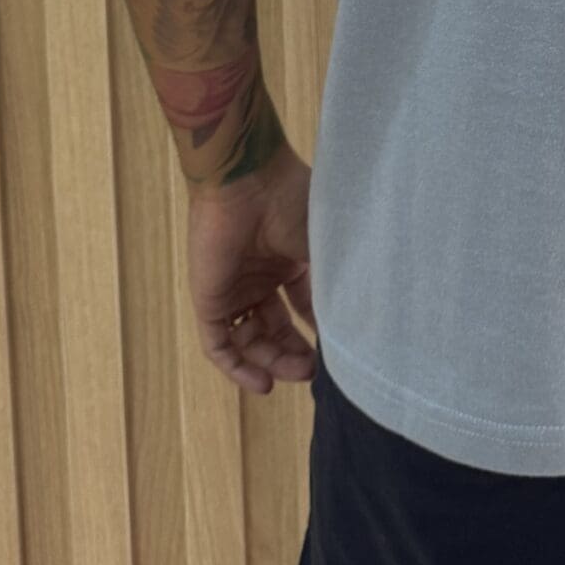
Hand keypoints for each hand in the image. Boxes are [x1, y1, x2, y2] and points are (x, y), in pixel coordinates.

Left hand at [186, 140, 317, 393]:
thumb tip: (355, 322)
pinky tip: (263, 383)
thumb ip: (332, 283)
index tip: (336, 351)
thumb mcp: (322, 245)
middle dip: (295, 352)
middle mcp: (260, 276)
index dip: (317, 330)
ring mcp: (233, 289)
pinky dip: (238, 369)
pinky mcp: (209, 300)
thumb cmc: (291, 203)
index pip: (302, 307)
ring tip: (297, 374)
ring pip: (250, 340)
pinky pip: (219, 345)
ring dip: (272, 362)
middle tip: (315, 371)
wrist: (247, 181)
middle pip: (275, 328)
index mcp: (287, 259)